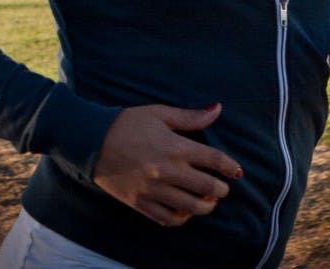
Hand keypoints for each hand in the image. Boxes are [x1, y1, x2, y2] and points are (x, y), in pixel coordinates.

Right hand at [93, 102, 242, 226]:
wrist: (92, 140)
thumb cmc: (127, 123)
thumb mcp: (159, 113)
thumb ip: (191, 117)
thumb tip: (218, 109)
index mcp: (175, 147)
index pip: (214, 160)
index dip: (230, 167)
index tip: (238, 171)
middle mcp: (167, 171)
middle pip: (207, 187)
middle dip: (221, 189)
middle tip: (223, 187)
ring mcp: (154, 190)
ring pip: (191, 207)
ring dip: (206, 206)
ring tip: (209, 201)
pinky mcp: (140, 203)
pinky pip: (168, 219)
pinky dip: (182, 218)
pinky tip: (186, 210)